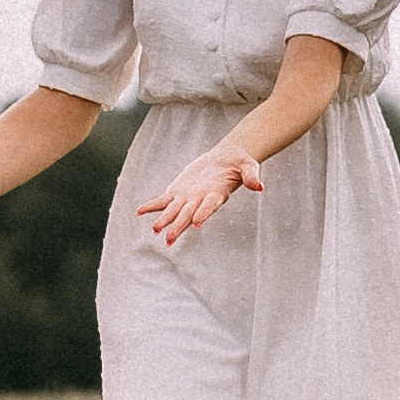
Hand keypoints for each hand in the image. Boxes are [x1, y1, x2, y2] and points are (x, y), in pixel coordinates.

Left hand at [135, 148, 263, 246]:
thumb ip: (252, 176)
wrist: (226, 159)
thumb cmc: (240, 163)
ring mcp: (188, 198)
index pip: (209, 206)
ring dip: (163, 221)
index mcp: (217, 195)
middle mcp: (200, 201)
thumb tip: (260, 187)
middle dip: (178, 227)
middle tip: (168, 240)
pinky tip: (139, 212)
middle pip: (188, 215)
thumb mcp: (248, 166)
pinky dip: (152, 206)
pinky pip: (163, 201)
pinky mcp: (178, 191)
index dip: (203, 214)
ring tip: (154, 231)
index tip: (196, 223)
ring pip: (173, 212)